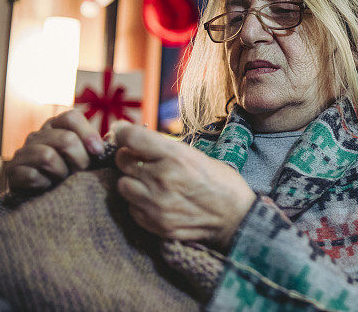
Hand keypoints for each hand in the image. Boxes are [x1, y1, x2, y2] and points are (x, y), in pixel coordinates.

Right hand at [5, 109, 103, 190]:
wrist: (44, 198)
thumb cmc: (71, 173)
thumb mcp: (87, 157)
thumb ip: (98, 146)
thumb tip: (113, 137)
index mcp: (57, 126)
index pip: (71, 117)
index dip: (88, 133)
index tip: (98, 152)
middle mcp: (38, 135)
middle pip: (66, 139)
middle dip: (80, 160)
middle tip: (82, 171)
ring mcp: (23, 152)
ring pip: (47, 156)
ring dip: (62, 173)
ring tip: (63, 179)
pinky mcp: (12, 171)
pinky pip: (32, 175)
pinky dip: (45, 184)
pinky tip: (47, 186)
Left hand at [113, 122, 255, 251]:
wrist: (235, 217)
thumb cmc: (219, 181)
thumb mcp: (195, 155)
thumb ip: (164, 148)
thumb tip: (134, 138)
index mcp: (176, 156)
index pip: (131, 138)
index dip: (122, 133)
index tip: (122, 133)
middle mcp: (163, 178)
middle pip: (122, 160)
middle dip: (128, 156)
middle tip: (140, 159)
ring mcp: (157, 204)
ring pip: (123, 185)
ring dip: (131, 181)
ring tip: (147, 181)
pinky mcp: (156, 224)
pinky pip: (131, 208)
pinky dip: (138, 202)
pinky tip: (154, 199)